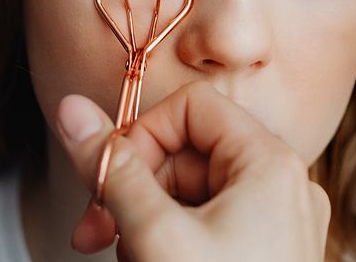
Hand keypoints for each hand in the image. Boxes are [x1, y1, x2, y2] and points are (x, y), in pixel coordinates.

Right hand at [56, 81, 330, 261]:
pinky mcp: (264, 255)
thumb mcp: (155, 234)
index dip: (141, 134)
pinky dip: (169, 244)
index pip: (193, 108)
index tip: (106, 177)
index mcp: (270, 164)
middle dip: (134, 189)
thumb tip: (72, 110)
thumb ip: (113, 169)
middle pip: (189, 154)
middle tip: (93, 231)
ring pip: (192, 196)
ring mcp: (277, 225)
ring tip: (126, 259)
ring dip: (145, 221)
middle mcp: (282, 187)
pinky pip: (208, 228)